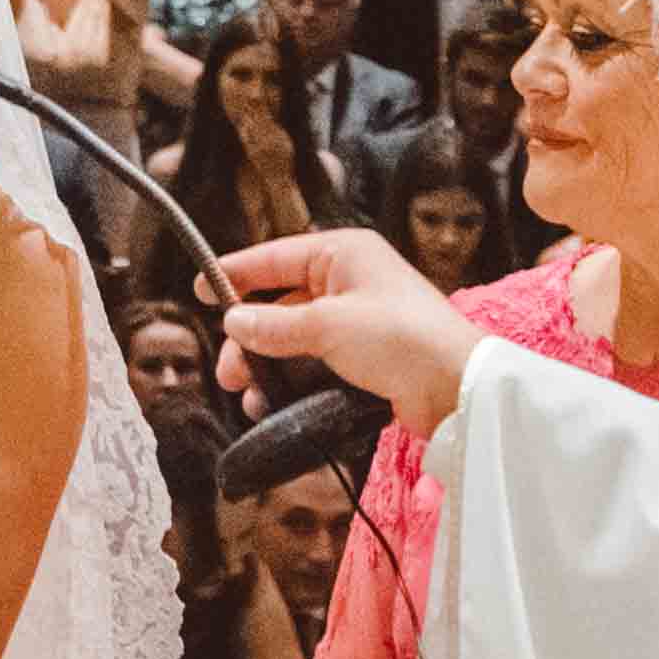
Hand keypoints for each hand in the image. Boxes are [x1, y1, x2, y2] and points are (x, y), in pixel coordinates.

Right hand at [213, 226, 485, 428]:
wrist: (458, 388)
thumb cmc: (398, 338)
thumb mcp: (327, 326)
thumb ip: (274, 325)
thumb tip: (233, 322)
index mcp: (343, 254)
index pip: (276, 258)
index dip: (237, 274)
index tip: (200, 289)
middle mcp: (349, 283)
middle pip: (281, 304)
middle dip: (250, 339)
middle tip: (230, 373)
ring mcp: (359, 322)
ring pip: (296, 340)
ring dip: (269, 366)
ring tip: (251, 395)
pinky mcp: (367, 359)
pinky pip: (316, 365)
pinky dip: (294, 382)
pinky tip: (275, 404)